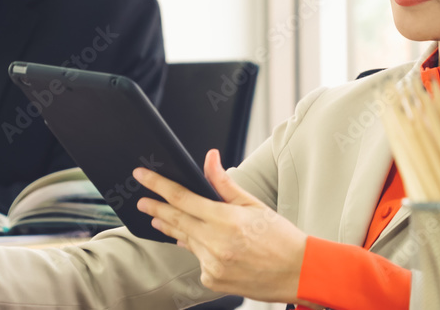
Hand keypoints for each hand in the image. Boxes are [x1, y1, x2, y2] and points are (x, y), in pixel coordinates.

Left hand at [134, 149, 308, 304]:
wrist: (298, 272)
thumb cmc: (280, 237)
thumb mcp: (253, 204)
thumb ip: (224, 183)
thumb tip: (210, 159)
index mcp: (226, 220)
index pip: (182, 197)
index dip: (158, 185)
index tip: (142, 175)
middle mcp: (215, 243)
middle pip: (175, 220)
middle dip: (155, 208)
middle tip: (141, 201)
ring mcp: (212, 264)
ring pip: (185, 240)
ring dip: (173, 228)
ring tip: (160, 218)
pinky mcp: (213, 280)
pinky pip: (197, 260)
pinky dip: (197, 249)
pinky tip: (201, 244)